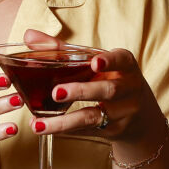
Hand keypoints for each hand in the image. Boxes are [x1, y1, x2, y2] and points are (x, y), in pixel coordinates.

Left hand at [19, 29, 164, 147]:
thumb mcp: (96, 64)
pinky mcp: (113, 131)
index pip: (122, 60)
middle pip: (108, 90)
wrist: (139, 117)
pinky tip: (45, 129)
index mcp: (125, 66)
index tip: (96, 62)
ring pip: (94, 117)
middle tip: (55, 92)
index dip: (110, 61)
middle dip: (81, 91)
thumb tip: (29, 36)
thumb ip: (62, 50)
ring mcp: (123, 113)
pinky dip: (64, 130)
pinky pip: (86, 131)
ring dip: (64, 121)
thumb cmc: (110, 80)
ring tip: (38, 123)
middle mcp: (129, 89)